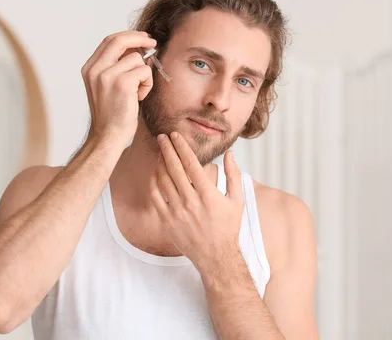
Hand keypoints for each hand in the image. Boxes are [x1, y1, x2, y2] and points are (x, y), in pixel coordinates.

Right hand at [81, 30, 156, 143]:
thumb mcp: (107, 86)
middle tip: (153, 43)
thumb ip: (116, 66)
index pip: (109, 41)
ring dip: (144, 74)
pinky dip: (147, 84)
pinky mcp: (122, 83)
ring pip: (137, 58)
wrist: (107, 136)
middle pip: (120, 40)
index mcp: (89, 68)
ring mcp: (107, 75)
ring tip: (137, 92)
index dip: (128, 36)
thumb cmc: (112, 114)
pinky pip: (145, 71)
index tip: (142, 38)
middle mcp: (95, 69)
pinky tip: (139, 98)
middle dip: (140, 38)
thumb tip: (138, 48)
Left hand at [149, 132, 244, 274]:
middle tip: (161, 137)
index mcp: (208, 194)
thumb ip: (234, 175)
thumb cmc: (228, 227)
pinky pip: (155, 197)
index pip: (191, 163)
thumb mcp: (237, 200)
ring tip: (159, 153)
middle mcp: (191, 201)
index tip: (175, 135)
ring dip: (159, 164)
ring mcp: (177, 212)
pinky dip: (154, 183)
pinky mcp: (167, 221)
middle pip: (174, 168)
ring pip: (163, 181)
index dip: (181, 147)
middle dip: (166, 149)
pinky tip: (156, 174)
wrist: (216, 256)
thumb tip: (230, 154)